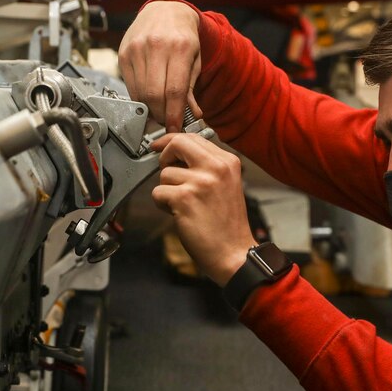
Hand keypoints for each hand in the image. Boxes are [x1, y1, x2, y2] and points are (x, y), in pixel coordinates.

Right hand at [119, 1, 203, 132]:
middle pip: (154, 95)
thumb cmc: (182, 36)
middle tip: (167, 121)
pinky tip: (148, 98)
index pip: (174, 91)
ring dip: (149, 109)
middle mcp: (156, 46)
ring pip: (140, 93)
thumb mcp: (195, 60)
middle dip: (161, 115)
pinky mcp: (124, 53)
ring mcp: (137, 49)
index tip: (175, 129)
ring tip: (159, 111)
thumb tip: (191, 114)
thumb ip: (191, 88)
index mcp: (179, 48)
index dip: (174, 115)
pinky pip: (130, 86)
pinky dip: (140, 98)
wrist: (164, 11)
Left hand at [151, 133, 252, 285]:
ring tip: (183, 204)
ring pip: (165, 173)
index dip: (172, 141)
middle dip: (165, 156)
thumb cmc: (227, 224)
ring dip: (167, 190)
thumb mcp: (227, 185)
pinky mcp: (185, 198)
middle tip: (167, 171)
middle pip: (177, 143)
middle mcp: (216, 168)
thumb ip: (207, 166)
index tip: (162, 147)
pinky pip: (158, 192)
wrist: (233, 253)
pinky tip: (178, 214)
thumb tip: (178, 151)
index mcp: (228, 162)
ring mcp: (200, 182)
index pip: (193, 138)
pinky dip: (162, 204)